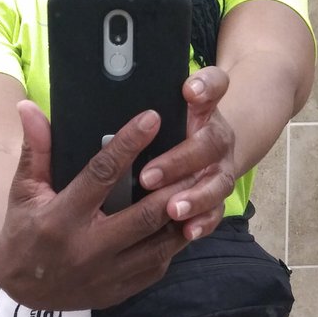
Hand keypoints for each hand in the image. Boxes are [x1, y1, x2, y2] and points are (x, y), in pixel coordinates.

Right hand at [0, 101, 194, 310]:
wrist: (22, 288)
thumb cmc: (24, 230)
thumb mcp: (23, 191)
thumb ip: (35, 150)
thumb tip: (28, 106)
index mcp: (61, 219)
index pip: (101, 175)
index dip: (128, 144)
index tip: (152, 118)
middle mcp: (86, 250)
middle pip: (143, 215)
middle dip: (172, 187)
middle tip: (195, 159)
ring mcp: (106, 275)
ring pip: (158, 245)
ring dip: (182, 217)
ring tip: (197, 189)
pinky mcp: (118, 292)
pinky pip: (156, 267)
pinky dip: (172, 244)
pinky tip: (183, 222)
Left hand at [138, 65, 236, 240]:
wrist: (206, 152)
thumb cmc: (170, 131)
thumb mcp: (160, 112)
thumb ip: (143, 104)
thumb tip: (96, 96)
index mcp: (203, 109)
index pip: (214, 85)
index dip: (206, 86)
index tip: (189, 90)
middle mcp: (217, 137)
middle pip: (210, 143)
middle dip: (180, 160)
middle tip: (148, 176)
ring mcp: (222, 168)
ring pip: (216, 182)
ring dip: (195, 196)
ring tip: (172, 209)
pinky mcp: (219, 196)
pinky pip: (216, 211)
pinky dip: (204, 221)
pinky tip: (189, 231)